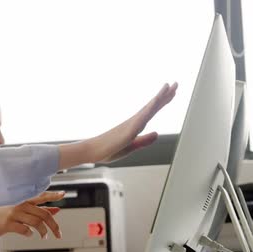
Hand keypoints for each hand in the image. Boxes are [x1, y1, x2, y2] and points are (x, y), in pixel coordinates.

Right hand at [0, 191, 64, 239]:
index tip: (63, 194)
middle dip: (54, 225)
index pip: (41, 196)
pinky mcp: (8, 223)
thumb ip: (39, 211)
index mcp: (24, 201)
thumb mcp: (22, 212)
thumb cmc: (5, 218)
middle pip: (43, 213)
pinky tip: (29, 235)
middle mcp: (20, 205)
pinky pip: (24, 229)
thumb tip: (57, 210)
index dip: (52, 195)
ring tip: (44, 237)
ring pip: (36, 222)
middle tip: (58, 234)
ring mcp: (14, 213)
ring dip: (43, 232)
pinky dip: (29, 234)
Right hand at [58, 82, 177, 169]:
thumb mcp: (131, 147)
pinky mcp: (129, 130)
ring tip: (169, 86)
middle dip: (165, 95)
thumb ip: (144, 141)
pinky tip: (157, 101)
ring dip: (159, 97)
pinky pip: (141, 117)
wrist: (92, 152)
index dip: (163, 101)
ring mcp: (132, 124)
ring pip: (149, 108)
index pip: (152, 111)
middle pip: (153, 106)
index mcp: (135, 125)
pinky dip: (150, 108)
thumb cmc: (108, 149)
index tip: (171, 91)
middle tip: (175, 84)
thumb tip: (157, 133)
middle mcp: (134, 121)